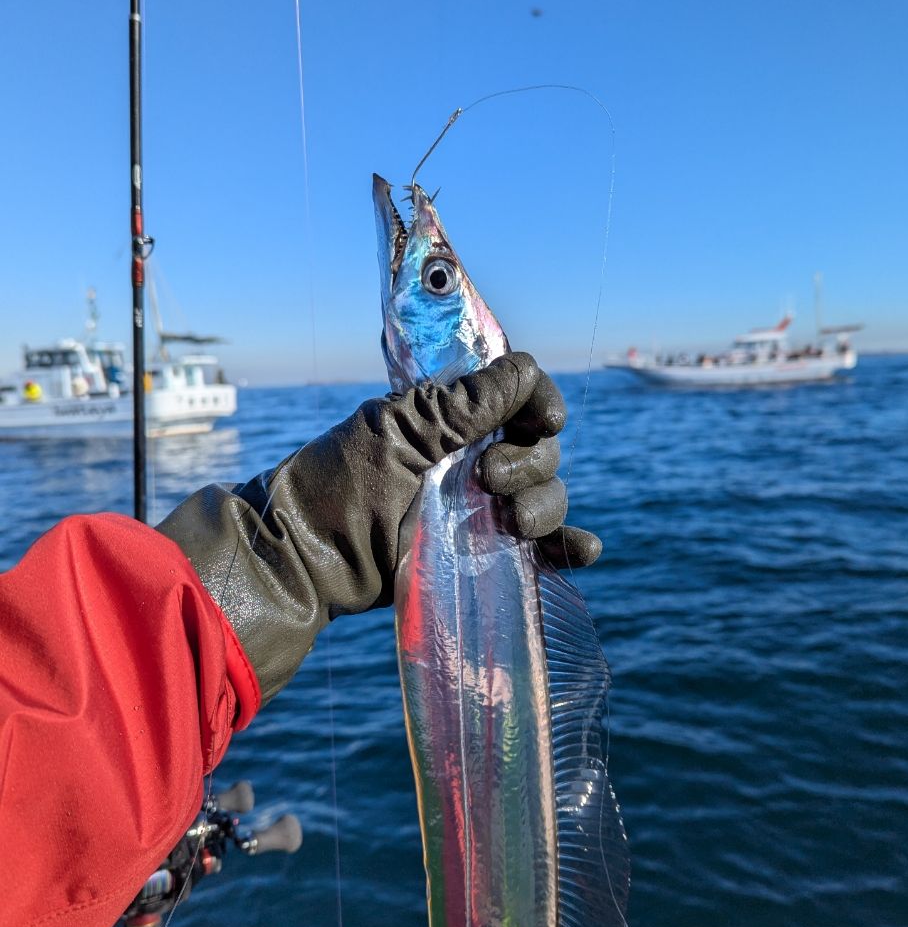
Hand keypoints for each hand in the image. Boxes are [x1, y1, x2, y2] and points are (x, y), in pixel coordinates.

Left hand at [158, 351, 599, 702]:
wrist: (306, 558)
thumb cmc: (337, 485)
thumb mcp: (395, 432)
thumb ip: (460, 405)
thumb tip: (526, 368)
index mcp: (452, 422)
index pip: (520, 401)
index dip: (540, 405)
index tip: (544, 418)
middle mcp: (473, 462)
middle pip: (541, 451)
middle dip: (530, 462)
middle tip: (487, 480)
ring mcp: (480, 512)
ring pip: (546, 498)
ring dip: (545, 505)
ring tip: (510, 523)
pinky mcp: (483, 558)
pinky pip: (541, 551)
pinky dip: (568, 547)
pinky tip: (582, 550)